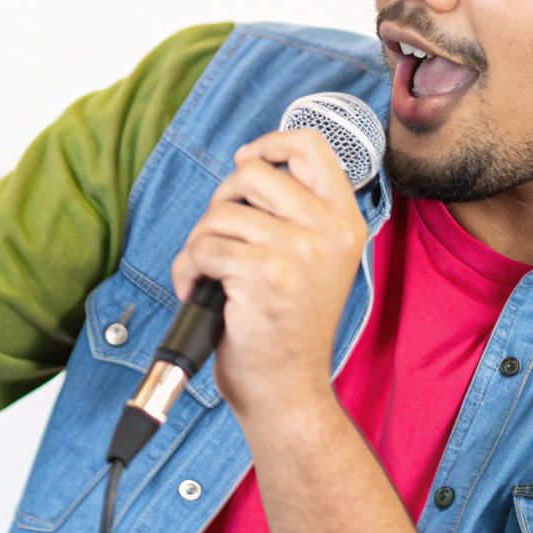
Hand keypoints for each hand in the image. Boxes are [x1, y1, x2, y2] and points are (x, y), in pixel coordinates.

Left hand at [169, 129, 367, 421]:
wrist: (287, 389)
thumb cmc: (288, 327)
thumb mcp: (314, 259)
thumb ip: (295, 212)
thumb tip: (250, 162)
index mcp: (344, 221)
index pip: (312, 146)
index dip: (270, 143)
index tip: (248, 160)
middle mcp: (329, 230)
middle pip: (252, 173)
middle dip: (221, 204)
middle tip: (221, 240)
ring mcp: (299, 250)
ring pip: (220, 212)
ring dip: (200, 244)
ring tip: (209, 275)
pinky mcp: (264, 273)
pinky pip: (204, 248)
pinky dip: (188, 270)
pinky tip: (199, 292)